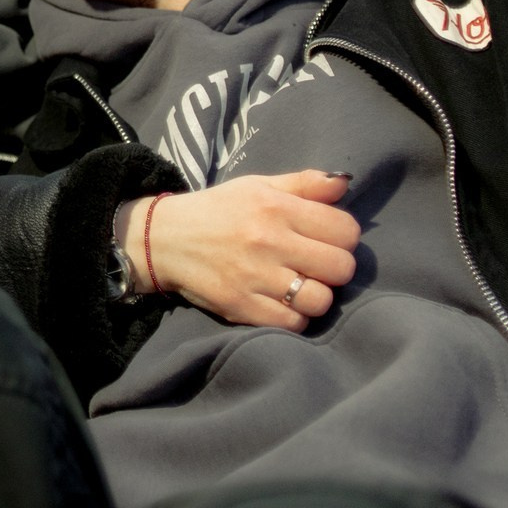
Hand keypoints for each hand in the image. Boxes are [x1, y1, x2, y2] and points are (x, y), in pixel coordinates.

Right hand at [140, 171, 359, 330]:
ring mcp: (254, 277)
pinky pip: (292, 323)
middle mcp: (267, 241)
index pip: (345, 230)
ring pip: (320, 300)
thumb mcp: (258, 186)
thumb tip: (344, 184)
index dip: (343, 236)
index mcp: (275, 207)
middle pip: (341, 268)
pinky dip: (293, 317)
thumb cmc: (218, 210)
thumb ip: (304, 183)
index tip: (326, 239)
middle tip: (315, 265)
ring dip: (315, 296)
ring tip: (299, 287)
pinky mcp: (239, 306)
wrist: (162, 238)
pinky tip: (281, 303)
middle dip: (335, 268)